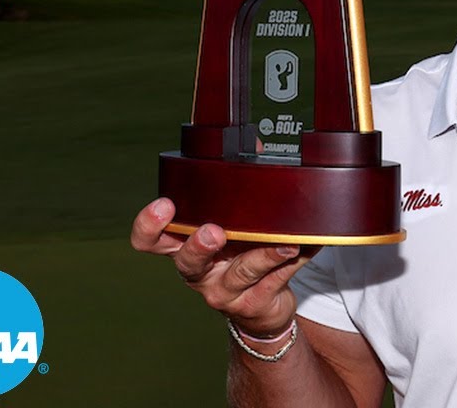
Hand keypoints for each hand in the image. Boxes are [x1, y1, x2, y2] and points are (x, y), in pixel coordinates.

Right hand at [130, 197, 315, 335]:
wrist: (262, 308)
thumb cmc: (241, 256)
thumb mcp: (232, 225)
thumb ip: (238, 190)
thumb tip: (257, 148)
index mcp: (184, 247)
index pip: (151, 241)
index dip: (149, 225)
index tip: (165, 205)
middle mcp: (200, 272)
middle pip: (188, 262)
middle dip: (200, 245)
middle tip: (214, 232)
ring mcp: (226, 291)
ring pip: (241, 273)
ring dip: (264, 255)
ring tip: (284, 244)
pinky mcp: (254, 303)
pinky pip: (276, 279)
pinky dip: (293, 261)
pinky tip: (307, 246)